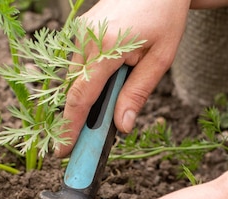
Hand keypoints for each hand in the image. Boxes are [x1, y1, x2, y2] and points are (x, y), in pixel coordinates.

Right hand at [55, 0, 191, 156]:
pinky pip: (76, 62)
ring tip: (109, 96)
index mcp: (105, 46)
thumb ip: (138, 93)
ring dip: (85, 95)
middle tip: (86, 139)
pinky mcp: (79, 29)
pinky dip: (86, 79)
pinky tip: (106, 79)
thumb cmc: (165, 17)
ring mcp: (78, 31)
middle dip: (78, 117)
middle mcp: (84, 38)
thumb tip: (122, 126)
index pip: (81, 97)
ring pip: (73, 77)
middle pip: (73, 90)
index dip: (70, 128)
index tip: (63, 152)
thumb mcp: (160, 58)